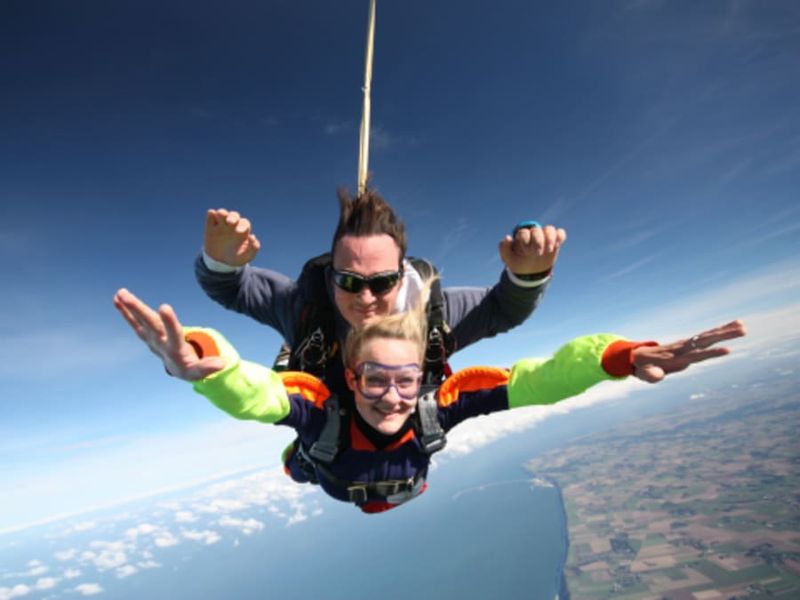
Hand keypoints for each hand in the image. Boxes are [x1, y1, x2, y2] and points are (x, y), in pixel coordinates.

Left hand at [113, 288, 226, 380]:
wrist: (179, 371)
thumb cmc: (192, 368)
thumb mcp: (201, 370)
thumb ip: (209, 366)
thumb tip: (222, 363)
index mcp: (176, 350)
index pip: (173, 333)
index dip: (169, 321)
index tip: (164, 307)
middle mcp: (161, 343)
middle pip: (149, 324)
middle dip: (138, 309)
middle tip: (125, 295)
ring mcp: (152, 339)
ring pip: (140, 321)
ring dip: (129, 308)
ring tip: (119, 293)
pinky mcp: (148, 335)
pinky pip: (135, 323)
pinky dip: (125, 312)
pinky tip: (117, 300)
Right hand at [204, 208, 260, 266]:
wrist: (221, 263)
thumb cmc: (236, 258)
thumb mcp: (247, 256)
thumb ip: (254, 248)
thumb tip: (252, 236)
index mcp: (242, 231)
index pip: (244, 223)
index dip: (242, 226)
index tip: (239, 232)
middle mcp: (232, 225)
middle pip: (234, 215)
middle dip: (232, 217)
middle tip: (230, 222)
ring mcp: (221, 225)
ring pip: (222, 213)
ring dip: (222, 213)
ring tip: (220, 214)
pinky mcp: (210, 227)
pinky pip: (211, 217)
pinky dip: (211, 214)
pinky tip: (211, 213)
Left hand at [498, 224, 566, 274]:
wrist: (530, 272)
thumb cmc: (518, 263)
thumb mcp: (508, 259)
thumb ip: (504, 248)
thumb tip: (508, 237)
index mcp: (521, 237)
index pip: (524, 232)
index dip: (526, 241)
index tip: (526, 252)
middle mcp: (533, 235)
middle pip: (537, 230)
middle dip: (537, 242)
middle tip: (536, 254)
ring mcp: (544, 238)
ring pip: (549, 229)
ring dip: (550, 238)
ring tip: (548, 250)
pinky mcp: (554, 242)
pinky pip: (560, 233)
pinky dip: (560, 237)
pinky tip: (557, 246)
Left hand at [632, 320, 746, 382]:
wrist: (637, 356)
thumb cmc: (642, 367)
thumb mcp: (644, 374)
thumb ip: (651, 375)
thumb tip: (658, 376)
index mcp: (676, 357)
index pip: (697, 355)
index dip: (711, 353)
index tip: (727, 350)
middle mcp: (683, 348)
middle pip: (706, 341)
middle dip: (724, 336)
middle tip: (742, 330)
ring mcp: (686, 345)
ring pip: (708, 336)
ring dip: (725, 331)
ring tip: (743, 326)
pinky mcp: (689, 344)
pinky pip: (706, 337)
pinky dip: (719, 332)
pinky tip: (732, 327)